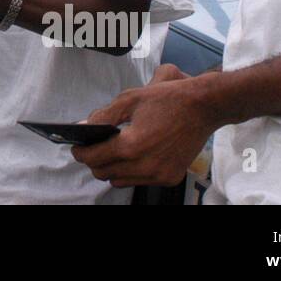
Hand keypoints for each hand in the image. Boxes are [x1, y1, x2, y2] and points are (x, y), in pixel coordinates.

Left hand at [70, 64, 218, 187]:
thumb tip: (83, 127)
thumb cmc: (167, 99)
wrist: (203, 107)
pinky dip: (131, 172)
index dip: (81, 153)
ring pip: (121, 181)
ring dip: (112, 169)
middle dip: (94, 161)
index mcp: (132, 145)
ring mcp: (159, 175)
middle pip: (104, 174)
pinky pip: (141, 181)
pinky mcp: (170, 178)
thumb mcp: (129, 99)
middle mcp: (145, 166)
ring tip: (111, 151)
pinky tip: (133, 156)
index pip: (94, 158)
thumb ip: (103, 116)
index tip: (76, 147)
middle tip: (92, 148)